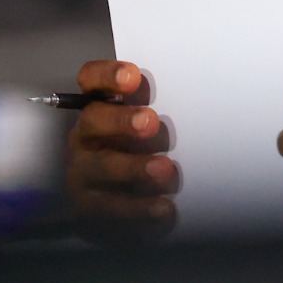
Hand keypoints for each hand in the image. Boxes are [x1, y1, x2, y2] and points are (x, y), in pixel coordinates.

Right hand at [65, 60, 178, 242]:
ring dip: (133, 167)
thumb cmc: (140, 143)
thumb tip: (199, 87)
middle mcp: (85, 135)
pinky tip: (164, 207)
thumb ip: (155, 104)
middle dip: (121, 121)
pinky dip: (139, 207)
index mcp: (99, 104)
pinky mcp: (88, 204)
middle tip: (150, 122)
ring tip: (165, 169)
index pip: (91, 80)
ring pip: (101, 166)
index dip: (106, 75)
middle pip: (93, 120)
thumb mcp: (144, 119)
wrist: (114, 195)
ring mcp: (82, 170)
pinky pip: (111, 206)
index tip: (132, 77)